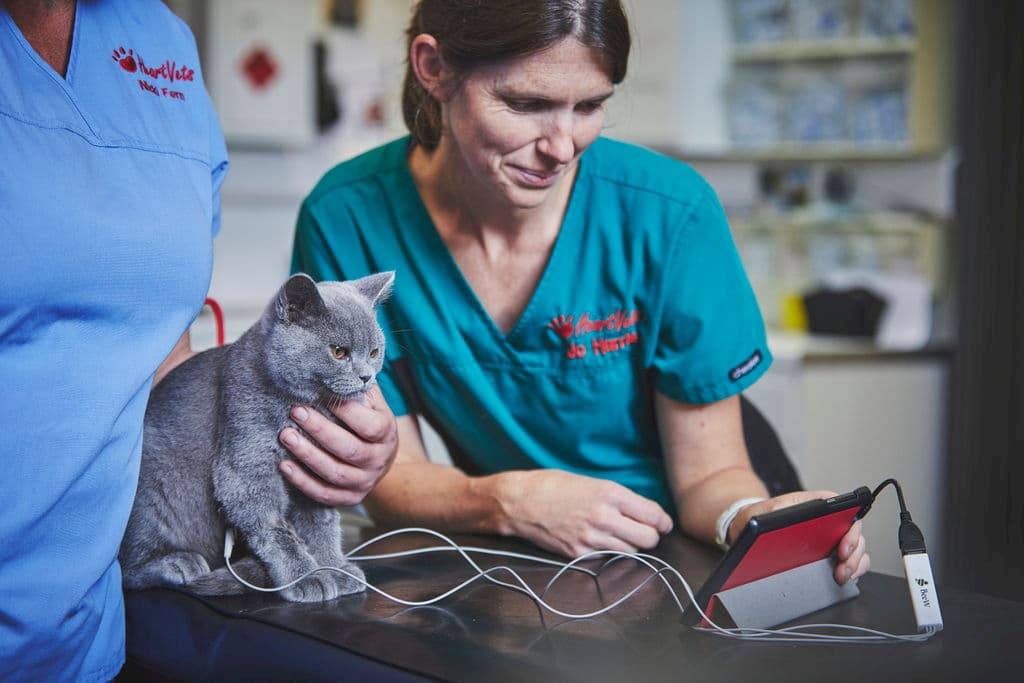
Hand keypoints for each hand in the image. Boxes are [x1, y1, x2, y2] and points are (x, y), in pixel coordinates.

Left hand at [278, 386, 397, 506]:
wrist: (380, 458)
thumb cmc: (369, 421)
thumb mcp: (371, 402)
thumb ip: (357, 388)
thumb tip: (335, 368)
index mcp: (386, 433)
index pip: (368, 425)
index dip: (345, 411)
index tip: (321, 395)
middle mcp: (379, 459)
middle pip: (349, 449)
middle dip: (319, 430)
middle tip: (296, 412)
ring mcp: (365, 481)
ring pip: (335, 473)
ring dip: (307, 455)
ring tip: (286, 436)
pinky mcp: (350, 498)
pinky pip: (324, 494)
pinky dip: (302, 482)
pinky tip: (284, 465)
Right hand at [500, 469, 673, 557]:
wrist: (518, 503)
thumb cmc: (551, 485)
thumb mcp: (589, 482)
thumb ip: (616, 497)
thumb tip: (640, 511)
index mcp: (609, 494)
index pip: (652, 515)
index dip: (663, 521)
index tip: (664, 524)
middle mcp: (604, 518)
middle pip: (648, 539)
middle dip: (651, 536)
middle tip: (646, 532)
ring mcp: (591, 539)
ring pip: (631, 552)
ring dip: (632, 546)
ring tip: (623, 537)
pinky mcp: (579, 554)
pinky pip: (607, 559)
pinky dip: (610, 553)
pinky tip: (601, 542)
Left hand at [727, 490, 870, 585]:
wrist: (748, 529)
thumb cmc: (756, 516)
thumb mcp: (758, 513)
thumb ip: (768, 517)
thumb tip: (770, 528)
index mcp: (813, 505)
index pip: (843, 509)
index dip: (850, 528)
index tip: (843, 547)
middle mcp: (826, 520)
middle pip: (854, 532)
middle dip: (854, 553)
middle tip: (842, 569)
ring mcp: (830, 538)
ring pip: (857, 549)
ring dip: (855, 564)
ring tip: (842, 577)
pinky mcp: (829, 555)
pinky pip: (851, 561)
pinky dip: (853, 570)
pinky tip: (844, 579)